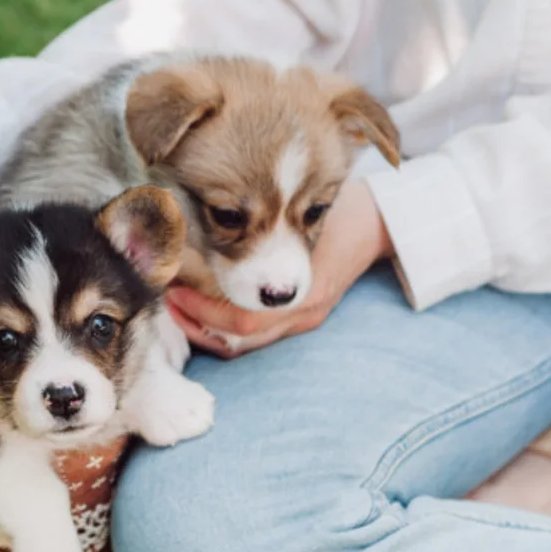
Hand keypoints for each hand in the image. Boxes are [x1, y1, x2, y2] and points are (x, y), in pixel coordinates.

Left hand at [167, 180, 391, 357]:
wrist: (381, 221)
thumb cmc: (341, 208)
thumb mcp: (303, 210)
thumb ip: (264, 219)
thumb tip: (209, 213)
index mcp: (303, 294)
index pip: (242, 321)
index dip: (202, 310)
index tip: (174, 288)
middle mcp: (301, 314)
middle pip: (238, 341)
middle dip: (197, 323)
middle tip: (168, 298)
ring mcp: (303, 319)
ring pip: (244, 343)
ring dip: (207, 327)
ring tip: (180, 304)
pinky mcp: (300, 317)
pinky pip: (255, 334)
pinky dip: (225, 324)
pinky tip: (206, 304)